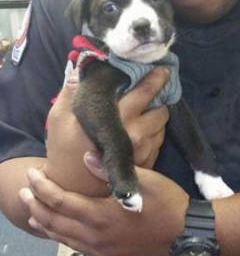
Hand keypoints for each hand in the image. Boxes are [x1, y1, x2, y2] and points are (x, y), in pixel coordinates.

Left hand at [19, 167, 188, 255]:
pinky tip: (57, 229)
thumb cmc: (167, 203)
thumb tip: (85, 157)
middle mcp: (95, 236)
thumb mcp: (145, 180)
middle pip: (54, 221)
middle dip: (36, 205)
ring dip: (44, 222)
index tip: (33, 173)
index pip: (60, 201)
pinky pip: (75, 247)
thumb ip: (112, 170)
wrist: (186, 235)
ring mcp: (101, 250)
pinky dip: (59, 236)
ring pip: (61, 238)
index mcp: (101, 215)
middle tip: (24, 190)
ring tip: (32, 210)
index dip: (42, 187)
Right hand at [44, 65, 169, 195]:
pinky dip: (153, 133)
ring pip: (162, 125)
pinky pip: (159, 141)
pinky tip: (139, 130)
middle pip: (162, 109)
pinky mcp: (148, 163)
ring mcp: (145, 151)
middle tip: (150, 93)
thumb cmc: (65, 150)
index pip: (147, 91)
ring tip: (143, 113)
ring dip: (155, 116)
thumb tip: (81, 67)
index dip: (157, 77)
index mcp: (119, 119)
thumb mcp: (61, 118)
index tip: (162, 69)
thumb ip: (72, 90)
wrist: (73, 188)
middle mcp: (137, 134)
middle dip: (158, 99)